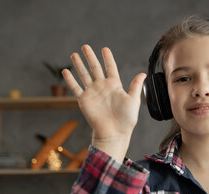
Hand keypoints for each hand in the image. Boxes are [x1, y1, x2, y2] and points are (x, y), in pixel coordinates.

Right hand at [62, 45, 146, 159]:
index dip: (107, 58)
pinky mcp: (84, 100)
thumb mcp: (133, 100)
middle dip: (90, 57)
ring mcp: (92, 93)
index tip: (105, 49)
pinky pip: (76, 88)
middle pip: (95, 68)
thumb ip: (136, 86)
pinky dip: (70, 80)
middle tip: (85, 46)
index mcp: (115, 85)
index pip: (110, 68)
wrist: (114, 133)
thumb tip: (143, 73)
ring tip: (75, 54)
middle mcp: (102, 87)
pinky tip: (66, 71)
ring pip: (84, 75)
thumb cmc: (126, 119)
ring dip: (79, 65)